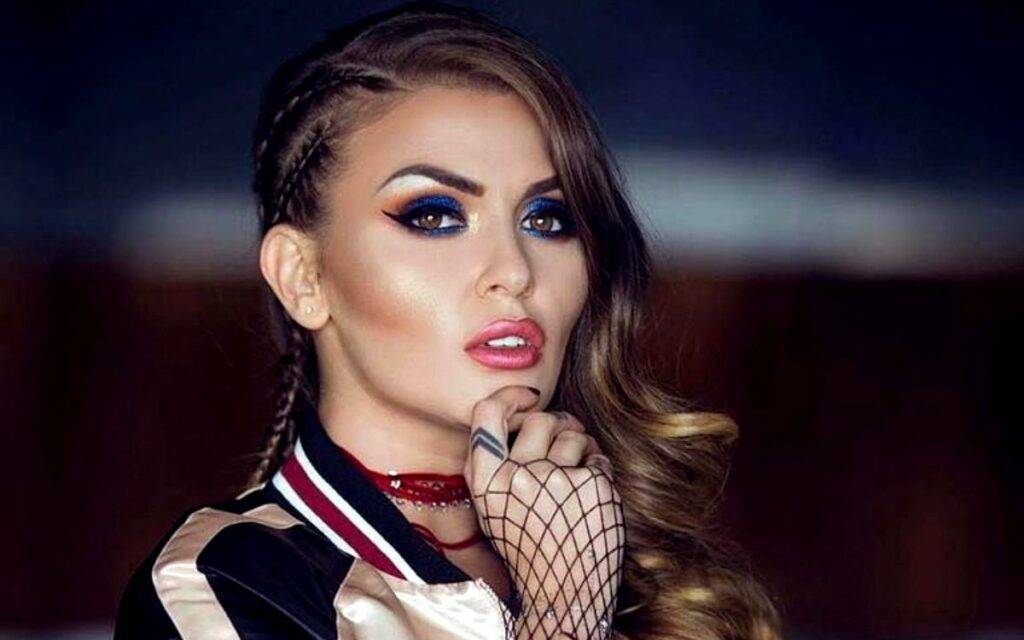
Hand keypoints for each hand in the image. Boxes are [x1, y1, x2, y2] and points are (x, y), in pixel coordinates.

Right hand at [464, 385, 624, 638]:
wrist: (564, 590)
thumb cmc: (528, 546)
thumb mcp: (491, 509)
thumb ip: (489, 466)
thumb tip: (512, 412)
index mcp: (487, 482)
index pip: (487, 414)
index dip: (509, 397)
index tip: (527, 398)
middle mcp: (518, 477)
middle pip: (539, 419)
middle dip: (556, 424)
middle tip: (563, 440)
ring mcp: (557, 480)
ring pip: (574, 434)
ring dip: (580, 445)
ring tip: (577, 474)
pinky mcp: (592, 485)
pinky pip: (597, 456)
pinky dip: (597, 469)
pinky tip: (590, 494)